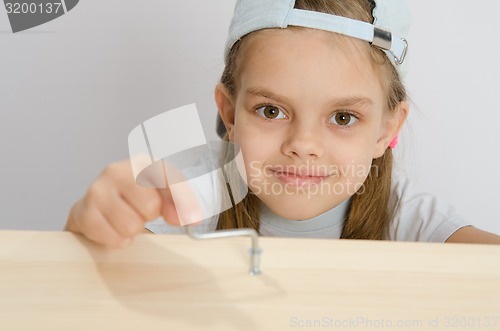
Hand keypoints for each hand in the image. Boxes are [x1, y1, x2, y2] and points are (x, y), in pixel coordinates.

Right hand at [65, 160, 182, 247]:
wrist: (97, 205)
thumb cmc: (135, 197)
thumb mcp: (163, 192)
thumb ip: (181, 202)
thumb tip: (192, 218)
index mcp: (141, 162)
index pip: (169, 179)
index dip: (184, 202)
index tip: (193, 220)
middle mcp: (116, 170)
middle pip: (150, 206)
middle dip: (150, 216)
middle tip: (142, 213)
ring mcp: (96, 190)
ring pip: (131, 225)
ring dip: (133, 230)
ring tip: (127, 219)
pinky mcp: (82, 212)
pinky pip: (113, 238)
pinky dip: (118, 240)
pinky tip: (114, 228)